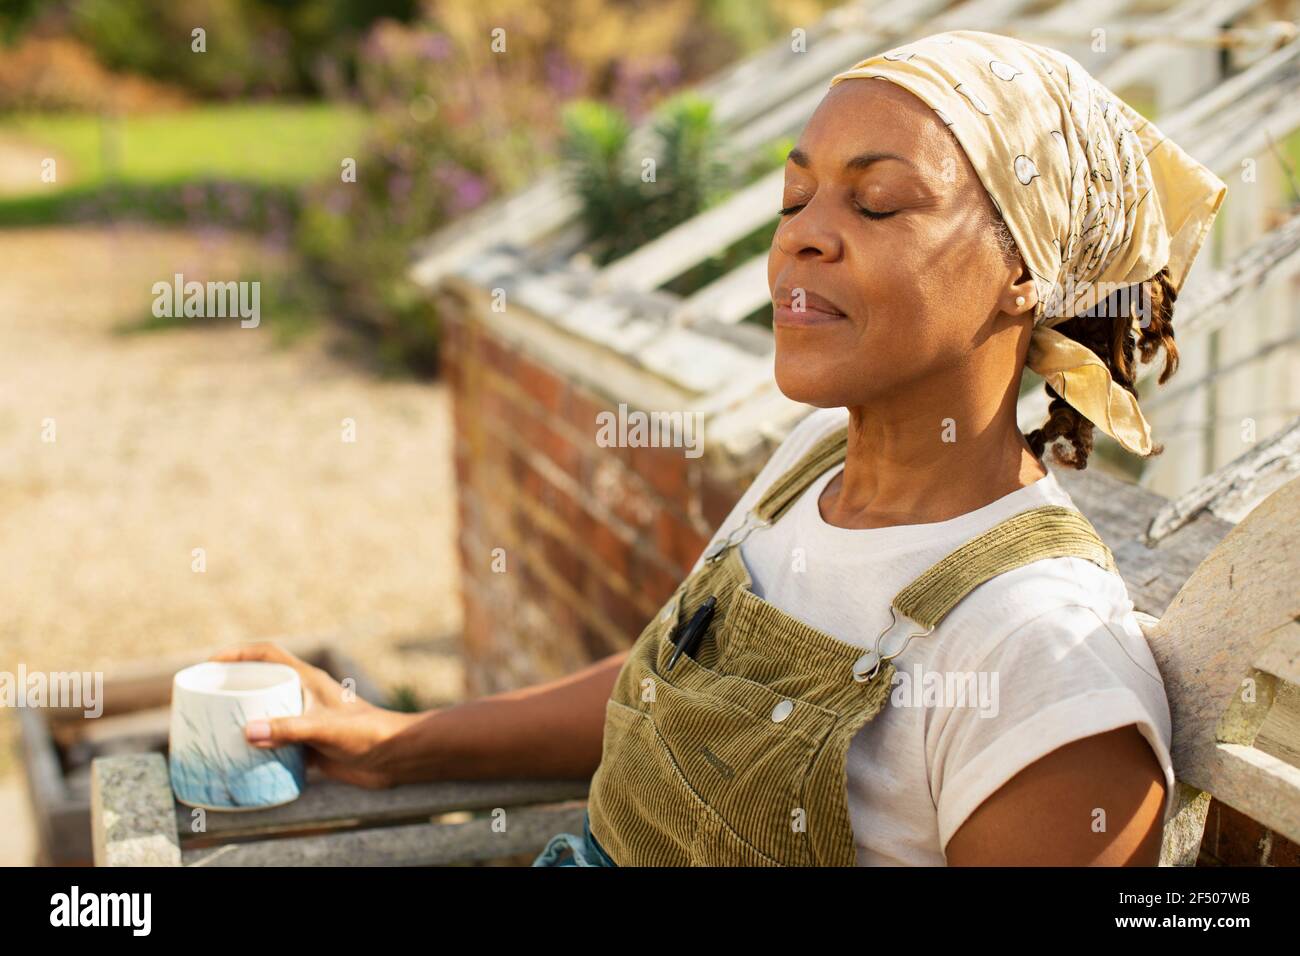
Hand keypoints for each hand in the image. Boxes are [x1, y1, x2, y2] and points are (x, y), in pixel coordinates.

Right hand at [208, 642, 414, 788]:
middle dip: (233, 690)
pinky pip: (276, 745)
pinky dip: (257, 752)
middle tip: (203, 703)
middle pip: (262, 685)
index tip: (210, 663)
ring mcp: (305, 721)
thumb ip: (289, 729)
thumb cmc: (367, 733)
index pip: (268, 655)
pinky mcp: (309, 746)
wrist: (394, 757)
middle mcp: (303, 697)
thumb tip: (247, 732)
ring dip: (243, 722)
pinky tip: (238, 764)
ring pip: (266, 715)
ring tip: (212, 733)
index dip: (238, 653)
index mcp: (307, 680)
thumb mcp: (325, 728)